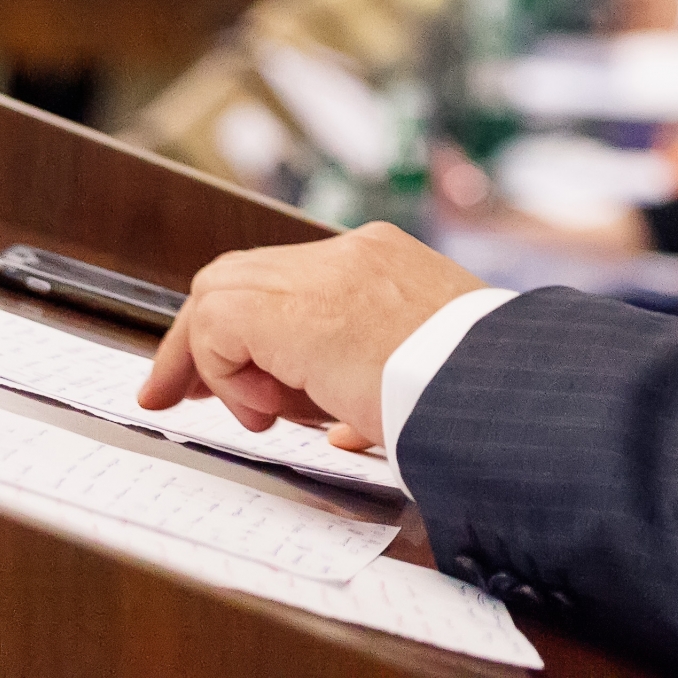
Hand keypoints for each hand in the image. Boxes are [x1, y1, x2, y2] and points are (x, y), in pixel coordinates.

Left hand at [136, 222, 488, 449]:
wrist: (500, 389)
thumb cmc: (480, 391)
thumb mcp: (422, 373)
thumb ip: (369, 384)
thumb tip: (338, 423)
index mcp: (386, 265)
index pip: (288, 281)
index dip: (245, 331)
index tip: (227, 380)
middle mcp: (352, 254)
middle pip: (239, 277)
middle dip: (202, 340)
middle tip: (177, 393)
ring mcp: (324, 272)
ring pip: (219, 292)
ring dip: (221, 362)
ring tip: (259, 412)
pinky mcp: (294, 306)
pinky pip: (218, 326)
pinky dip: (227, 373)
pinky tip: (269, 410)